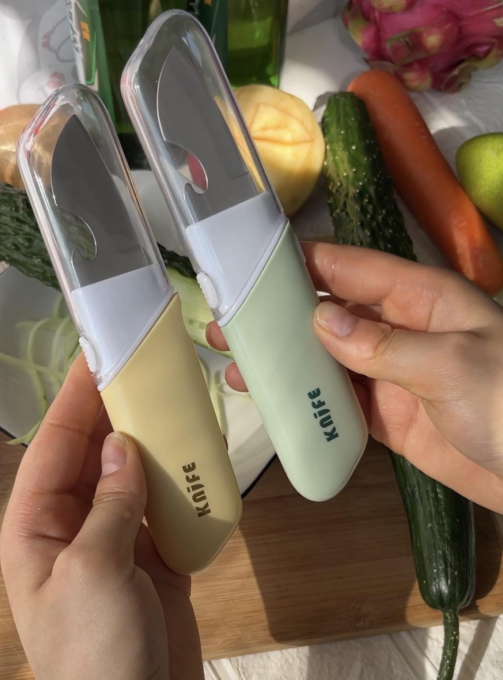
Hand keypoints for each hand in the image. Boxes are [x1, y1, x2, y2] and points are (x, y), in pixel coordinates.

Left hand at [0, 357, 203, 679]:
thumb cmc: (97, 652)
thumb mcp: (94, 570)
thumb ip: (110, 502)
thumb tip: (121, 444)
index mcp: (36, 527)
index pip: (53, 446)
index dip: (74, 398)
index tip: (99, 354)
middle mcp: (72, 528)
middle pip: (95, 454)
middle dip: (118, 413)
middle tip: (149, 369)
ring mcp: (116, 542)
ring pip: (134, 476)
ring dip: (157, 444)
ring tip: (181, 403)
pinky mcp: (155, 558)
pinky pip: (166, 506)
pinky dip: (184, 482)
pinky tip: (204, 456)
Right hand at [208, 243, 502, 512]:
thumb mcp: (453, 366)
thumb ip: (384, 344)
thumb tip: (320, 319)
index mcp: (419, 298)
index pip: (351, 268)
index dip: (301, 264)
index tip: (250, 267)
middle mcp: (397, 328)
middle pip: (327, 312)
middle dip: (278, 316)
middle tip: (227, 325)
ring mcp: (388, 373)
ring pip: (324, 358)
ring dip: (282, 361)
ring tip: (232, 364)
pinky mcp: (384, 414)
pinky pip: (335, 401)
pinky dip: (303, 401)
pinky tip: (268, 402)